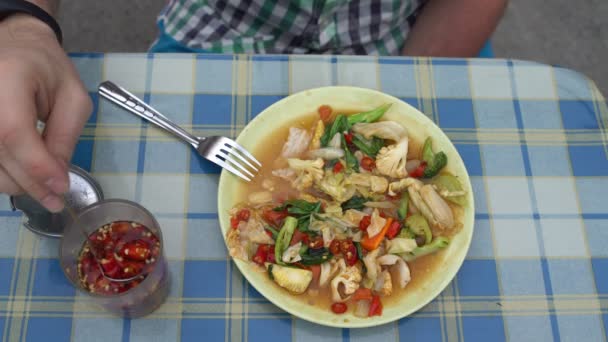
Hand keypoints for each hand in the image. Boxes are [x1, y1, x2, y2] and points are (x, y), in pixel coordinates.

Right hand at [0, 14, 91, 211]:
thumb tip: (57, 179)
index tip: (61, 188)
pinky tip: (23, 177)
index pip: (14, 132)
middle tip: (56, 200)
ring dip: (16, 184)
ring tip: (44, 189)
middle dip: (31, 183)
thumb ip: (65, 137)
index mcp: (8, 77)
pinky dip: (3, 174)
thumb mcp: (73, 97)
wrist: (14, 46)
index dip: (36, 166)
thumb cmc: (47, 69)